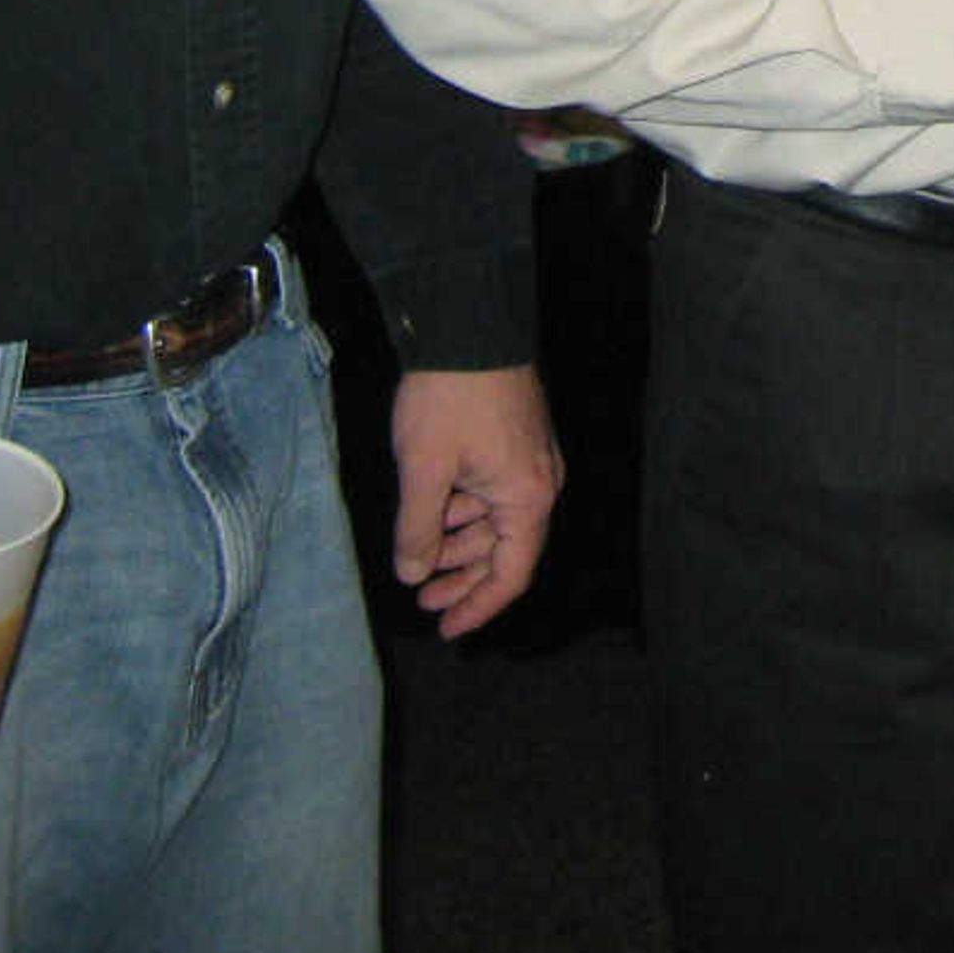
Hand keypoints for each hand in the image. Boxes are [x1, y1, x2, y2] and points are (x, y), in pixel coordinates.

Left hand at [388, 366, 564, 638]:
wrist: (470, 323)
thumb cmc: (449, 399)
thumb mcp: (423, 469)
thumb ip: (418, 529)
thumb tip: (413, 574)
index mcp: (527, 498)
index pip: (511, 574)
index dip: (478, 606)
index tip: (446, 629)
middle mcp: (540, 483)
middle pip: (508, 551)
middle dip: (465, 578)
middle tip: (424, 600)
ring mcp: (531, 459)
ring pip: (498, 520)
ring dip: (461, 544)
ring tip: (420, 562)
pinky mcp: (518, 439)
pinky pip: (495, 493)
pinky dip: (465, 512)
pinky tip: (433, 514)